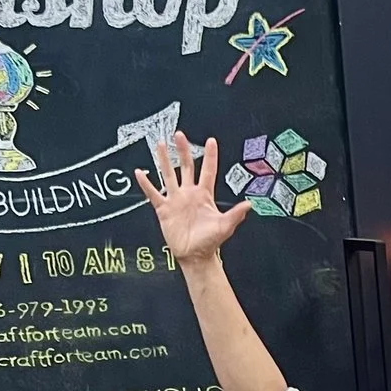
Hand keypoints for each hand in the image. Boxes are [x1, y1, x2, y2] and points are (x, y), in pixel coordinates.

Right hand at [136, 131, 250, 264]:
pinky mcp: (164, 208)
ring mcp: (176, 199)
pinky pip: (153, 193)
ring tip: (161, 145)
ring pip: (169, 175)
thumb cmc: (210, 242)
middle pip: (186, 166)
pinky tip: (140, 172)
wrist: (195, 255)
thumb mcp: (225, 226)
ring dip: (165, 160)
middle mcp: (189, 194)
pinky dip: (146, 183)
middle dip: (184, 150)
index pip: (208, 171)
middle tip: (180, 135)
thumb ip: (236, 214)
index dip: (210, 156)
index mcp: (205, 195)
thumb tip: (249, 204)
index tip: (211, 141)